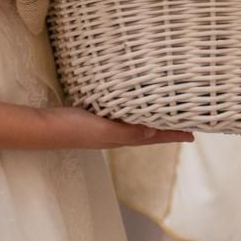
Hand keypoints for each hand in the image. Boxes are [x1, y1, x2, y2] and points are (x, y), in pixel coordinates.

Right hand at [42, 106, 194, 149]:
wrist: (46, 128)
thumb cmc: (74, 129)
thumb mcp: (104, 130)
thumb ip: (128, 131)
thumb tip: (155, 130)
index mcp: (123, 138)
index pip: (154, 137)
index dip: (173, 136)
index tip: (194, 135)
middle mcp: (118, 133)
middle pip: (150, 132)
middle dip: (168, 128)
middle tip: (186, 121)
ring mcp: (106, 126)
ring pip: (137, 122)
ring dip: (153, 118)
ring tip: (166, 111)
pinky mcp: (96, 117)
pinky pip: (122, 114)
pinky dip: (133, 110)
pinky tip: (132, 103)